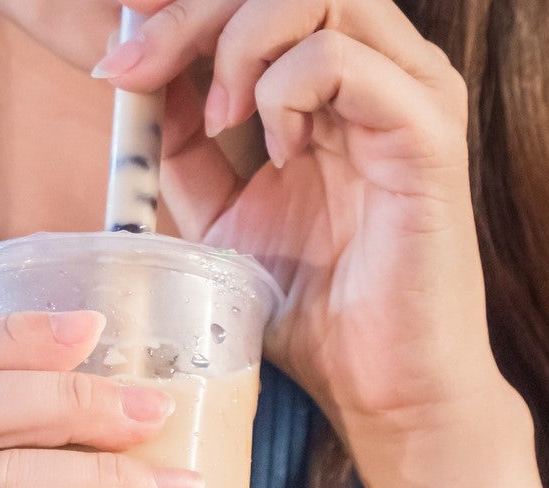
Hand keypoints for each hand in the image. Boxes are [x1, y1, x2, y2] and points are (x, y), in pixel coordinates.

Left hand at [98, 0, 530, 487]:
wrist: (382, 389)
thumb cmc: (316, 309)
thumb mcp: (221, 215)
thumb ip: (184, 146)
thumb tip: (135, 78)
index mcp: (342, 75)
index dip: (183, 5)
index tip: (120, 47)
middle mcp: (385, 65)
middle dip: (193, 12)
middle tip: (138, 72)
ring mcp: (413, 91)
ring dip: (239, 45)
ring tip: (217, 120)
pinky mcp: (428, 131)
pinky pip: (343, 59)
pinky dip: (286, 93)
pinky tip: (279, 156)